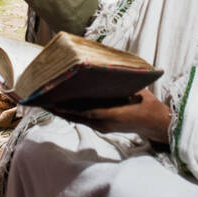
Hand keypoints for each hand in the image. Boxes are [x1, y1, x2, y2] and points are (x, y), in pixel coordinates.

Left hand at [49, 88, 171, 142]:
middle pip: (76, 117)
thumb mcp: (136, 90)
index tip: (53, 101)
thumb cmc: (147, 104)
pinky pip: (83, 120)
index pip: (85, 111)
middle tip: (42, 100)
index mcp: (112, 115)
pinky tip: (62, 105)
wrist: (155, 123)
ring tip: (47, 102)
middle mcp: (104, 123)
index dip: (68, 107)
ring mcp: (102, 127)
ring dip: (63, 111)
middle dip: (58, 109)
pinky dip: (72, 113)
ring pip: (78, 119)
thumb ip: (120, 83)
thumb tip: (105, 70)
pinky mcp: (102, 127)